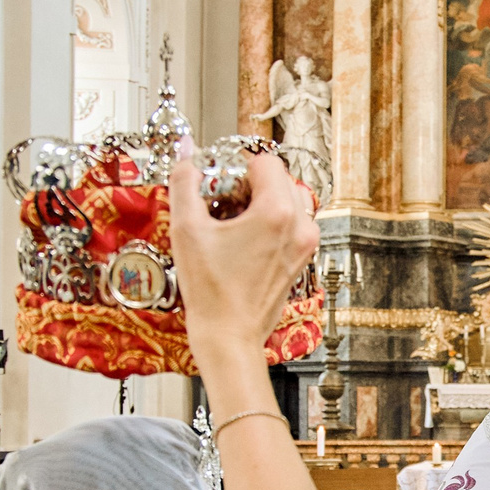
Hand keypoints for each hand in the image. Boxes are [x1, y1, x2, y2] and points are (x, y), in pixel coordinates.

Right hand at [168, 145, 320, 359]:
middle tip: (222, 198)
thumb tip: (186, 154)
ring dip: (262, 201)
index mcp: (277, 212)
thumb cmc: (211, 292)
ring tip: (232, 219)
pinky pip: (291, 225)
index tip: (218, 178)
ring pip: (288, 201)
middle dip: (250, 182)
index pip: (265, 161)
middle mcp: (299, 226)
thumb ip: (184, 183)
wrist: (229, 336)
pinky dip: (270, 222)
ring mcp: (304, 245)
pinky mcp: (300, 260)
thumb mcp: (186, 230)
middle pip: (279, 179)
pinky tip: (242, 239)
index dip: (237, 163)